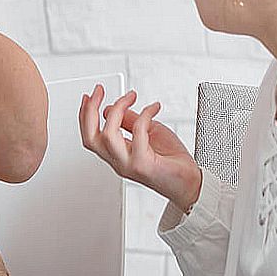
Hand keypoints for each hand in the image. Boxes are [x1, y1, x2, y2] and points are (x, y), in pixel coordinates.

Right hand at [78, 85, 202, 211]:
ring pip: (108, 135)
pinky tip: (154, 108)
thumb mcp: (148, 134)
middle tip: (99, 91)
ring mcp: (129, 165)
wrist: (192, 184)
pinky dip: (145, 114)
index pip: (90, 137)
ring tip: (130, 97)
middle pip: (91, 138)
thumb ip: (129, 122)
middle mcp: (119, 162)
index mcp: (117, 156)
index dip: (84, 115)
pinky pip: (138, 132)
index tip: (89, 96)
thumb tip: (111, 109)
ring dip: (118, 109)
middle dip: (90, 110)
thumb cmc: (173, 163)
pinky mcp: (143, 164)